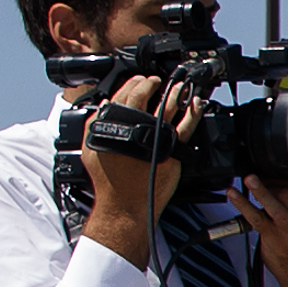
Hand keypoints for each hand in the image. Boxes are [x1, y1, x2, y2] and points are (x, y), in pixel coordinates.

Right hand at [75, 74, 195, 256]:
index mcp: (116, 125)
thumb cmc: (108, 182)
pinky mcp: (172, 150)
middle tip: (156, 81)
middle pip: (145, 96)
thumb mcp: (91, 150)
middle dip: (151, 84)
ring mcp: (157, 138)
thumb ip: (95, 125)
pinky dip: (193, 113)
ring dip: (174, 92)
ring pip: (168, 107)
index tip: (140, 80)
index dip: (133, 84)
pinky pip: (186, 127)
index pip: (124, 94)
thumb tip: (103, 105)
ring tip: (179, 87)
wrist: (124, 206)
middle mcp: (137, 128)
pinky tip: (196, 105)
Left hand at [242, 170, 287, 286]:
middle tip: (258, 179)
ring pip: (275, 200)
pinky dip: (242, 203)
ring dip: (260, 187)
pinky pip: (256, 216)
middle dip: (271, 181)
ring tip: (249, 178)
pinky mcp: (274, 237)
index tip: (273, 170)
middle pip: (287, 189)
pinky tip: (233, 195)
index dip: (284, 174)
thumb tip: (283, 178)